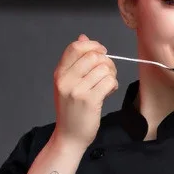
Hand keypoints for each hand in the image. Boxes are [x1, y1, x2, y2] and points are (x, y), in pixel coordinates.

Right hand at [53, 34, 117, 149]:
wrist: (69, 136)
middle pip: (93, 56)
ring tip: (106, 85)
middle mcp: (66, 80)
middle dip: (106, 62)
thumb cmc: (72, 110)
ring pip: (104, 69)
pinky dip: (113, 85)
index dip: (93, 45)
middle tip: (107, 74)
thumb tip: (83, 37)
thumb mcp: (68, 83)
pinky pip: (109, 82)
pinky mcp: (90, 101)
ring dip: (111, 75)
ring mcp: (77, 90)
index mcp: (60, 73)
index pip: (76, 47)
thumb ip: (76, 61)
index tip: (102, 52)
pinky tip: (108, 92)